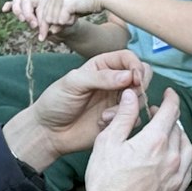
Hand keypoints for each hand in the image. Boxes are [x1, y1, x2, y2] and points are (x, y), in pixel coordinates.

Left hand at [6, 0, 111, 41]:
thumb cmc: (89, 2)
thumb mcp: (71, 10)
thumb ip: (60, 18)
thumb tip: (52, 32)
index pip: (43, 12)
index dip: (44, 26)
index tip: (43, 37)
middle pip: (47, 18)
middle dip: (58, 24)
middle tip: (72, 19)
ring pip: (54, 20)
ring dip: (65, 23)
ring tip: (75, 15)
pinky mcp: (66, 2)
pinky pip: (62, 21)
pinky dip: (70, 22)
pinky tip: (77, 15)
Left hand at [29, 49, 152, 155]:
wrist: (49, 132)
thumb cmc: (56, 102)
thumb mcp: (73, 83)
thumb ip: (100, 77)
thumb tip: (128, 76)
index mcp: (102, 66)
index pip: (129, 58)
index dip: (136, 66)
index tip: (135, 78)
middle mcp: (114, 82)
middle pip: (143, 75)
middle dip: (139, 85)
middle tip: (128, 96)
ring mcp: (117, 101)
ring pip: (141, 98)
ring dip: (128, 106)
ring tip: (106, 115)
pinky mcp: (118, 119)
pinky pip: (135, 118)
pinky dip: (124, 120)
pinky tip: (104, 123)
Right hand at [75, 88, 191, 190]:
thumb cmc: (105, 182)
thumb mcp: (107, 142)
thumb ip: (124, 116)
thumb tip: (133, 95)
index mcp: (155, 142)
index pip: (171, 111)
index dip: (170, 98)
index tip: (168, 93)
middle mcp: (172, 158)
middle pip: (178, 129)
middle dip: (169, 118)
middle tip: (157, 116)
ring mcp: (177, 177)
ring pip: (188, 148)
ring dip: (179, 137)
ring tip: (167, 135)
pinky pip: (187, 170)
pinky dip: (183, 159)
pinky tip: (172, 159)